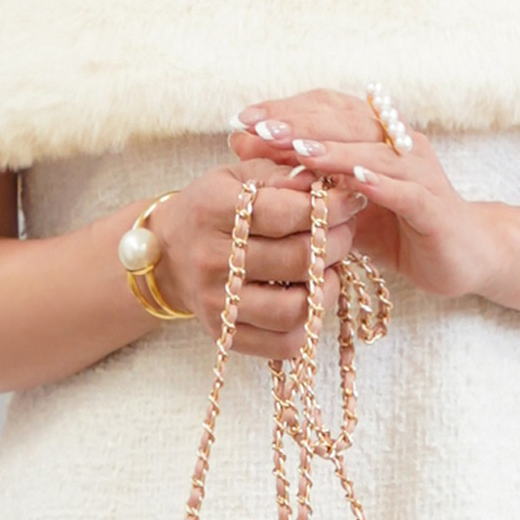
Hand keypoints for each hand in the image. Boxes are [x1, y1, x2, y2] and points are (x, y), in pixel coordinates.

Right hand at [145, 158, 368, 357]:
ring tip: (327, 268)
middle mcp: (210, 258)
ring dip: (327, 288)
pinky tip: (308, 297)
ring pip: (296, 308)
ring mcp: (217, 303)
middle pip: (298, 260)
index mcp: (213, 209)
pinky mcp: (225, 335)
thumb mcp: (238, 177)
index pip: (287, 212)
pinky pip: (284, 344)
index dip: (331, 207)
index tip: (351, 201)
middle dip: (337, 243)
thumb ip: (282, 174)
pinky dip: (308, 324)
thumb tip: (326, 185)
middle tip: (343, 233)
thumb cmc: (214, 209)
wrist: (168, 254)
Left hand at [228, 89, 501, 299]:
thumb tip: (245, 150)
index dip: (288, 110)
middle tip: (259, 130)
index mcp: (375, 137)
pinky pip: (406, 192)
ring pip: (373, 154)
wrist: (463, 256)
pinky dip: (380, 184)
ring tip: (298, 150)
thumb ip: (302, 180)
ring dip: (335, 151)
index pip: (329, 109)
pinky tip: (353, 183)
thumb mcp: (341, 205)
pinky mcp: (435, 208)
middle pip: (347, 124)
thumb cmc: (398, 228)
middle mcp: (399, 145)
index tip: (243, 119)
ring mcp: (420, 174)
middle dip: (301, 125)